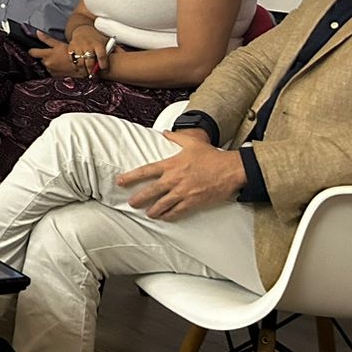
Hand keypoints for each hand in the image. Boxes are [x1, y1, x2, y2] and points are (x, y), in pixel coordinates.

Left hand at [29, 30, 81, 76]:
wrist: (81, 66)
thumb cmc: (71, 53)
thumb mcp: (59, 43)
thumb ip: (46, 39)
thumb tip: (37, 33)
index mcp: (46, 55)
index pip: (32, 52)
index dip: (33, 50)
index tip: (36, 49)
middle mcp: (46, 63)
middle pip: (40, 59)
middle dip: (44, 57)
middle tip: (53, 54)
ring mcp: (51, 71)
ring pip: (46, 65)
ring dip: (50, 63)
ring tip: (58, 60)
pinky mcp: (55, 76)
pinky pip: (52, 71)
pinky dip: (54, 69)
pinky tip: (61, 66)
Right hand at [66, 24, 109, 75]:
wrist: (82, 31)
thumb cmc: (97, 39)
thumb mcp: (106, 41)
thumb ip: (114, 50)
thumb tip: (123, 57)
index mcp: (98, 44)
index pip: (102, 56)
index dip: (103, 64)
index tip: (103, 69)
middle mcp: (88, 45)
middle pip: (89, 62)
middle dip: (92, 71)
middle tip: (94, 77)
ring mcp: (78, 47)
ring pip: (80, 63)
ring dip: (84, 71)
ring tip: (87, 75)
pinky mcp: (71, 48)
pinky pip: (72, 60)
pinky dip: (76, 66)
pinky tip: (80, 69)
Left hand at [116, 132, 246, 220]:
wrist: (230, 169)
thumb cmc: (212, 156)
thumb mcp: (192, 143)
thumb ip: (176, 138)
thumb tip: (165, 132)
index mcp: (171, 164)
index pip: (146, 171)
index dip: (131, 177)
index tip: (121, 181)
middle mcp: (174, 179)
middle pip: (151, 191)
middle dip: (139, 198)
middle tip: (130, 203)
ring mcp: (184, 192)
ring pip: (163, 204)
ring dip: (154, 210)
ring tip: (147, 214)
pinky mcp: (194, 201)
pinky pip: (178, 211)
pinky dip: (170, 215)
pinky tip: (164, 218)